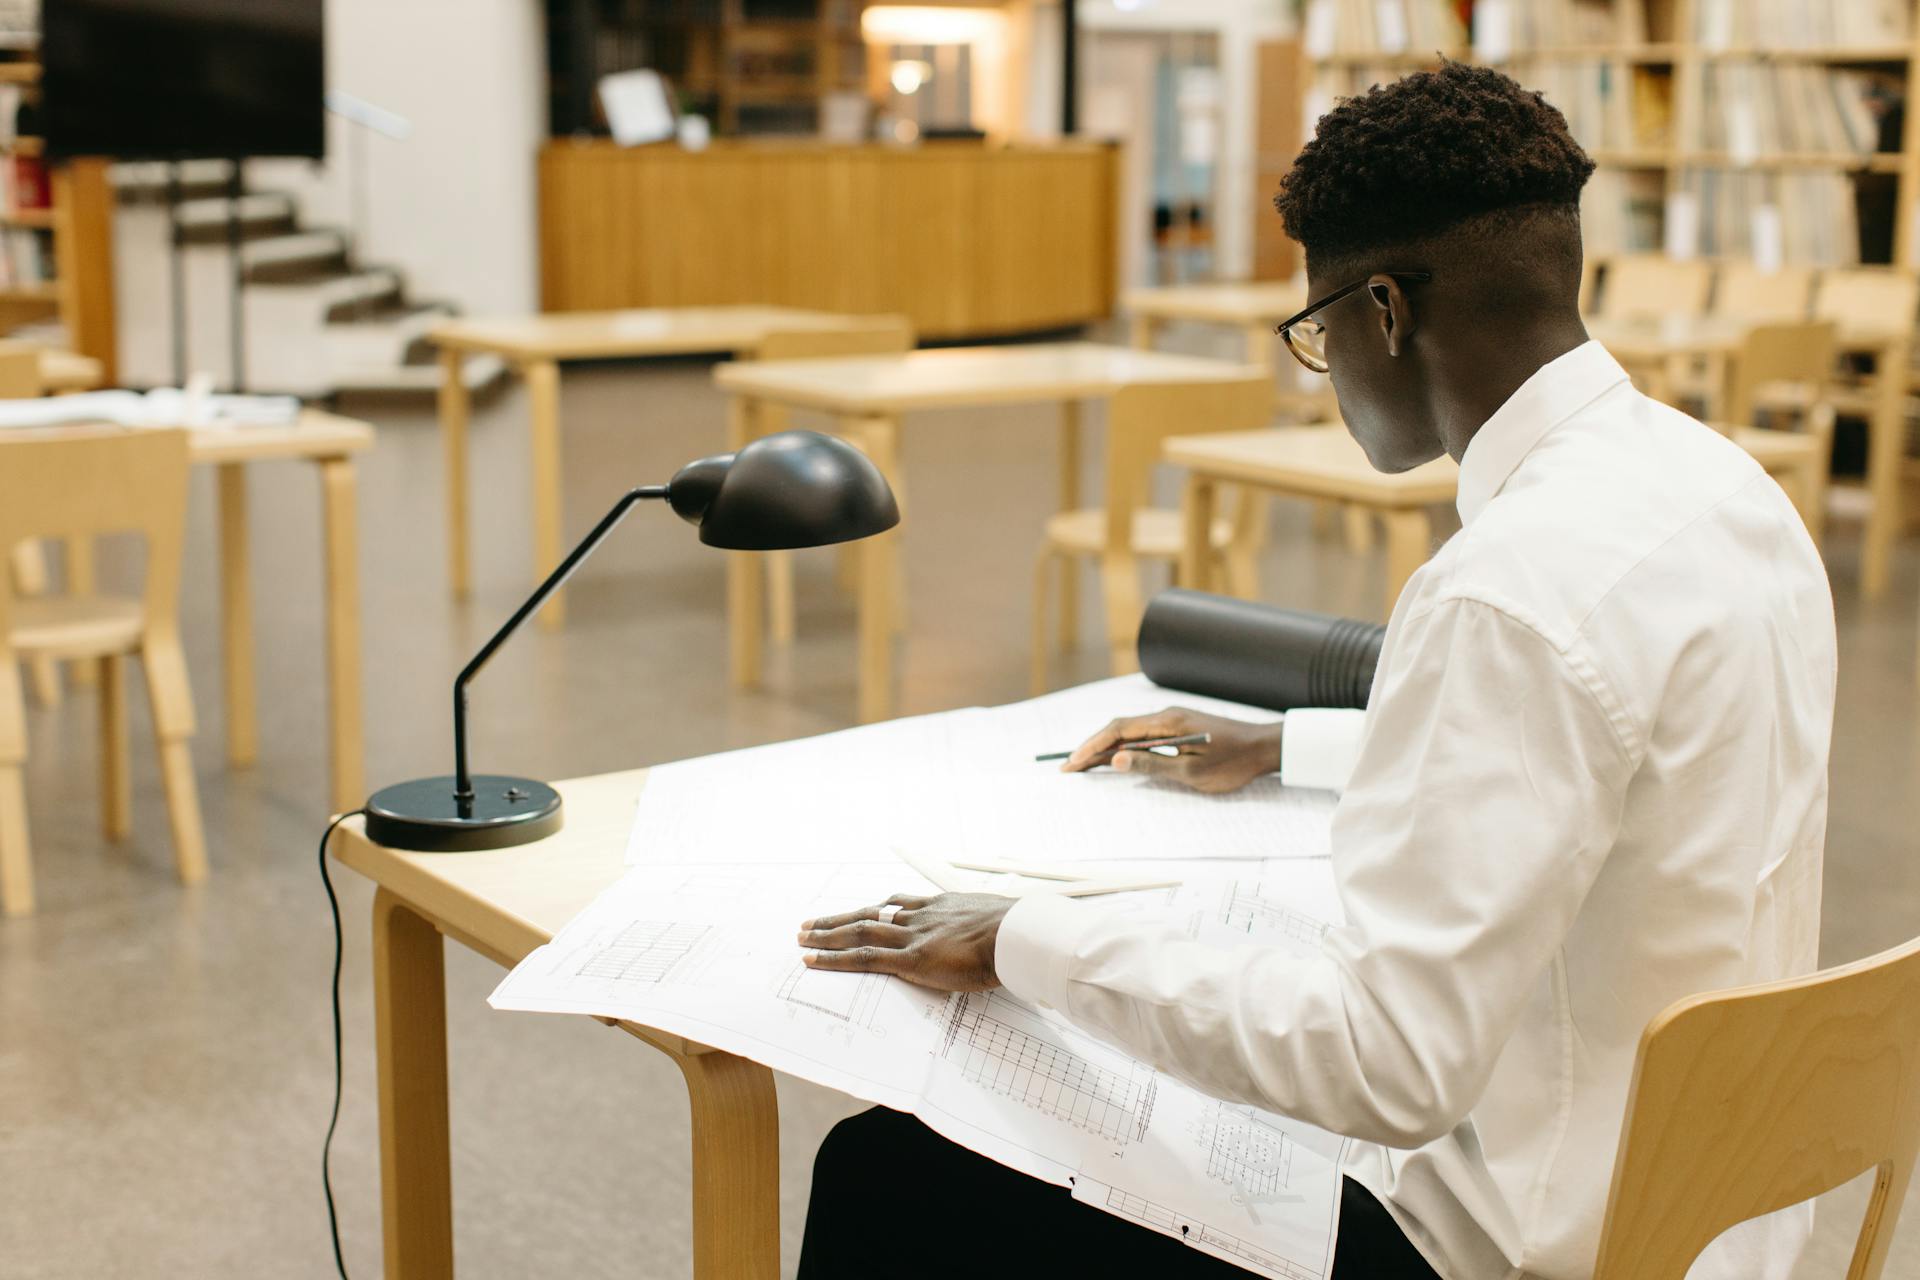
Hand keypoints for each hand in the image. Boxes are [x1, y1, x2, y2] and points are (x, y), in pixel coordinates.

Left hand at [798, 893, 1014, 991]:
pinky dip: (834, 959)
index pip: (899, 905)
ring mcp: (913, 936)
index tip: (860, 911)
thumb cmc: (1016, 932)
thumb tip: (993, 939)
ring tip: (803, 937)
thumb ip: (984, 929)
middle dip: (839, 919)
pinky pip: (864, 958)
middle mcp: (920, 916)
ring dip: (827, 933)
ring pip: (859, 931)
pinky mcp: (910, 960)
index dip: (876, 909)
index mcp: (941, 906)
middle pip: (870, 913)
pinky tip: (812, 960)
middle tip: (811, 922)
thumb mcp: (996, 921)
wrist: (1017, 935)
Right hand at [1062, 707, 1281, 794]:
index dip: (1093, 746)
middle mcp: (1166, 716)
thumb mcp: (1191, 771)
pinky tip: (1116, 759)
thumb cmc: (1232, 762)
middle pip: (1119, 728)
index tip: (1074, 761)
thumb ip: (1152, 764)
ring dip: (1106, 747)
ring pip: (1129, 732)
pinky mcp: (1179, 728)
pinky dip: (1124, 747)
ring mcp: (1172, 721)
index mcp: (1167, 722)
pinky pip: (1144, 736)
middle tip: (1070, 766)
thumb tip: (1116, 759)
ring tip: (1084, 764)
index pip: (1119, 730)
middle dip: (1092, 747)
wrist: (1264, 749)